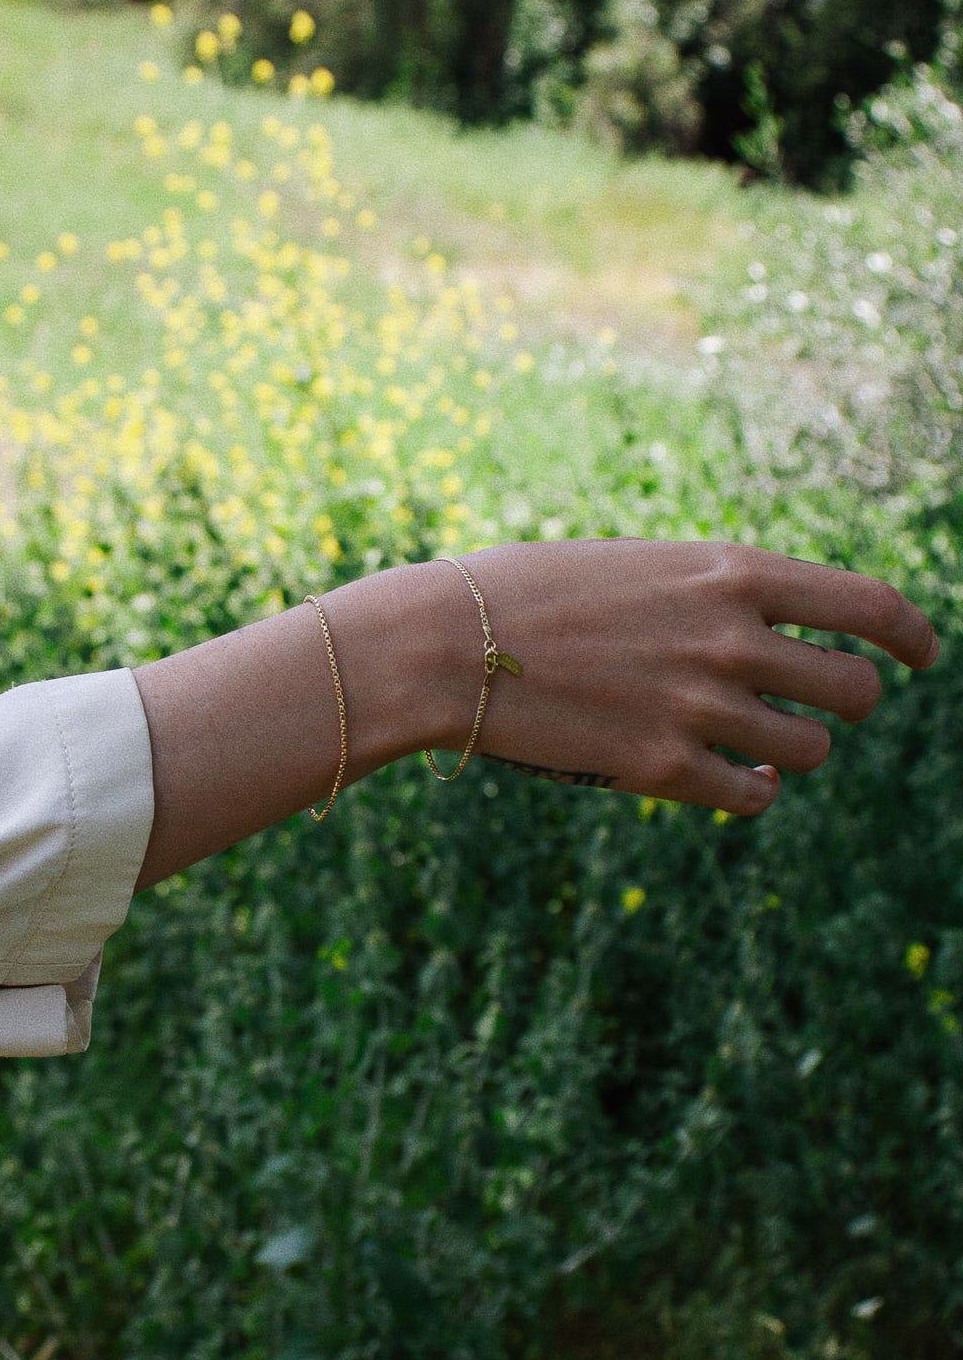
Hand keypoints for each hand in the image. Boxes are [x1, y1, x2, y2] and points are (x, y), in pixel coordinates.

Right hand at [460, 540, 938, 814]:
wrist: (445, 645)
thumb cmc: (527, 593)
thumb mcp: (638, 564)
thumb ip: (711, 592)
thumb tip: (766, 627)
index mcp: (729, 572)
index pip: (867, 604)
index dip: (911, 633)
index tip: (923, 654)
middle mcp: (730, 638)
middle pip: (853, 690)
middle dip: (845, 702)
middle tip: (812, 706)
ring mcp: (699, 706)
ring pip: (809, 750)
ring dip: (793, 749)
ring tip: (754, 741)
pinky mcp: (661, 769)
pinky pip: (754, 794)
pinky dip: (756, 789)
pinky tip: (734, 778)